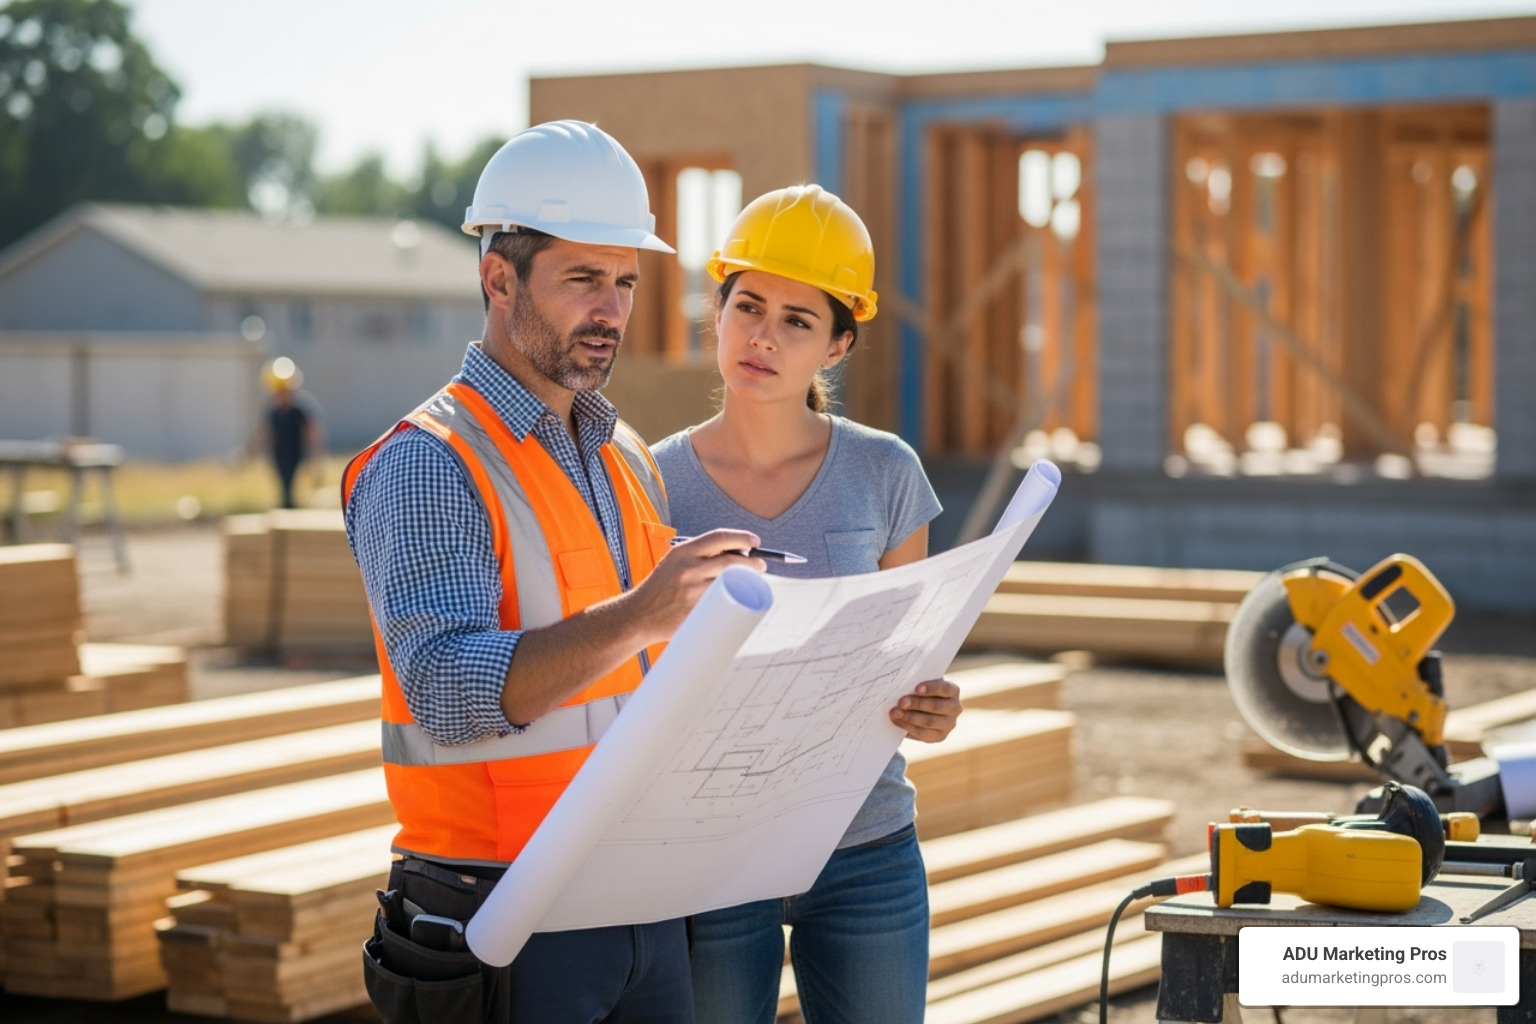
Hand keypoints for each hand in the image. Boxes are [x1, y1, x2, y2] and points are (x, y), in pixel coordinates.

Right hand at [625, 529, 765, 645]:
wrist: (637, 616)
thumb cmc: (660, 589)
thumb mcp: (674, 562)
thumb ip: (698, 556)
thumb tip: (735, 552)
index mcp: (683, 551)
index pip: (719, 537)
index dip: (742, 537)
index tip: (756, 541)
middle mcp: (688, 567)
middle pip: (732, 560)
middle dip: (753, 563)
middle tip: (761, 566)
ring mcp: (692, 589)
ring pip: (731, 581)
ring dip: (748, 581)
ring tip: (753, 582)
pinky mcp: (695, 609)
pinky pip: (722, 601)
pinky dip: (735, 598)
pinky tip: (740, 598)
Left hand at [890, 678, 961, 741]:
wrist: (924, 708)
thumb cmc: (922, 692)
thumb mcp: (922, 685)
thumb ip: (916, 685)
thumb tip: (901, 687)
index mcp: (953, 690)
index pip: (944, 688)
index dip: (931, 688)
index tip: (916, 688)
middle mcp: (955, 708)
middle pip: (936, 706)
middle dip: (917, 704)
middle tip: (900, 702)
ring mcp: (949, 724)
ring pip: (929, 722)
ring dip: (910, 717)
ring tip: (895, 713)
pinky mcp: (940, 736)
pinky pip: (923, 734)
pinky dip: (908, 727)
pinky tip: (897, 722)